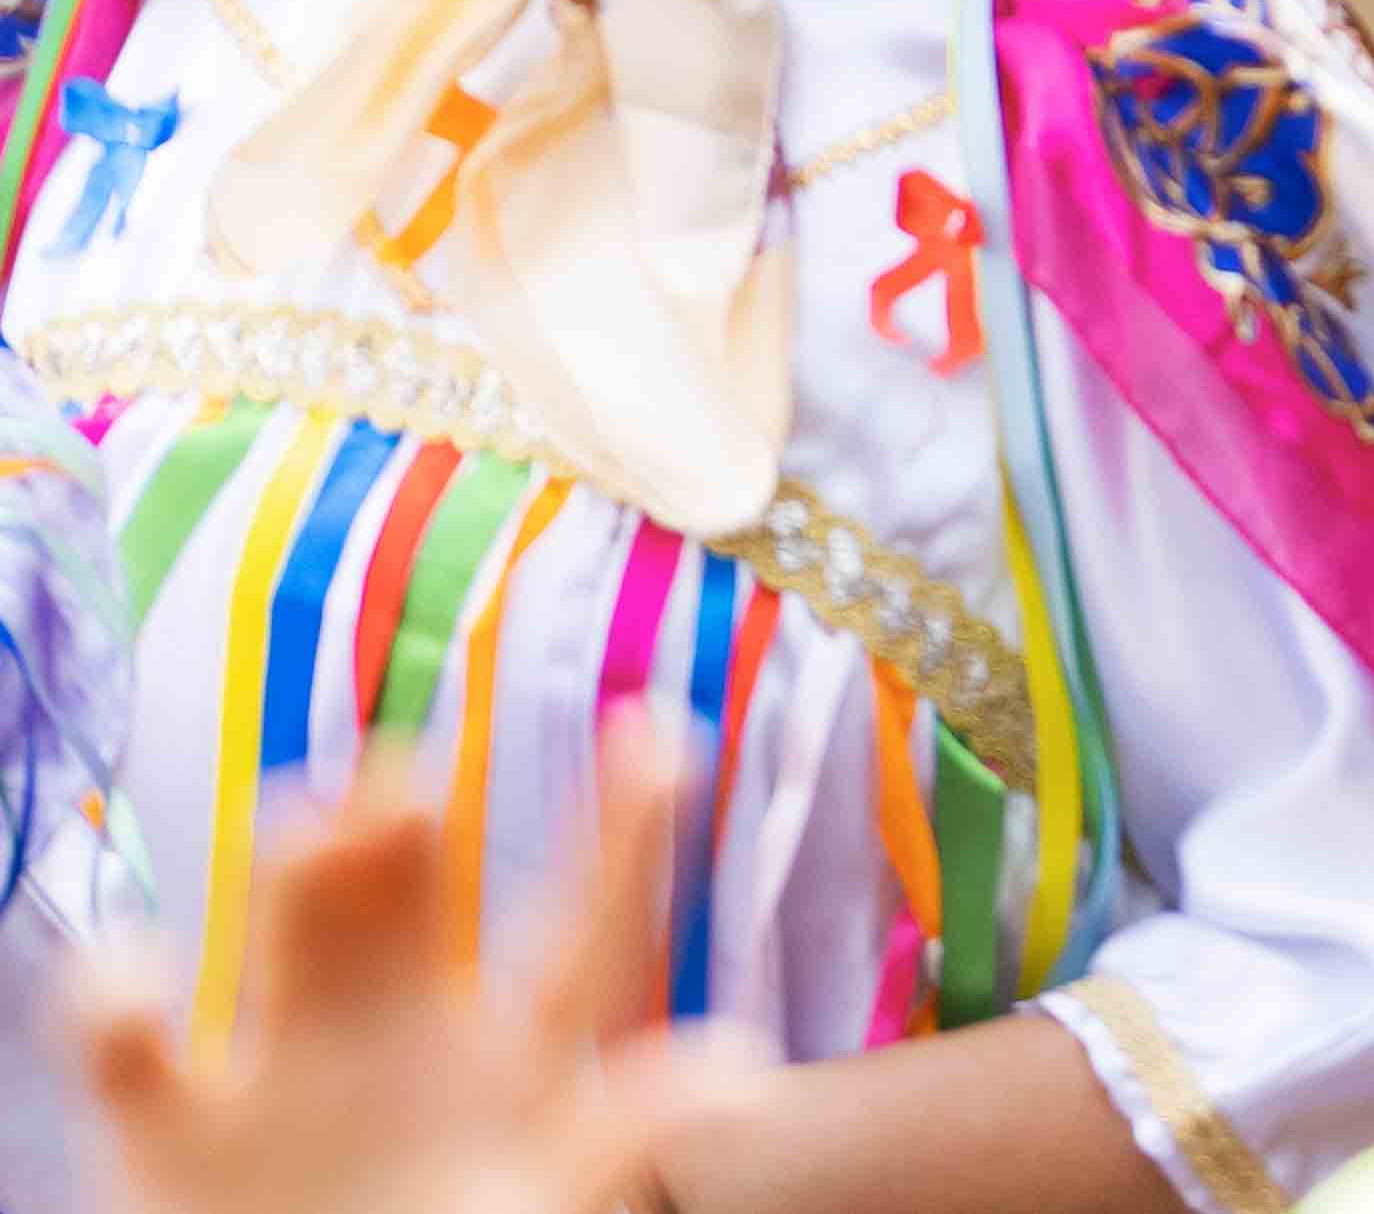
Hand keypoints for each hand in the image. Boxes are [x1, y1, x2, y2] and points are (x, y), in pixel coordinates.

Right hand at [79, 719, 750, 1213]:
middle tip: (404, 789)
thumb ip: (626, 1134)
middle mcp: (403, 1026)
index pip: (587, 927)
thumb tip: (744, 1072)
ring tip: (314, 828)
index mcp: (518, 1053)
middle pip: (408, 896)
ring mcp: (284, 1065)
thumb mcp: (550, 1201)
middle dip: (400, 828)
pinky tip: (132, 988)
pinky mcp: (169, 1131)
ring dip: (297, 868)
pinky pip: (122, 1045)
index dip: (626, 831)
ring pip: (286, 924)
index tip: (662, 730)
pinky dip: (107, 998)